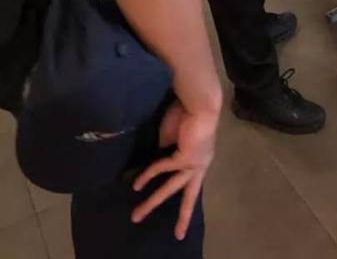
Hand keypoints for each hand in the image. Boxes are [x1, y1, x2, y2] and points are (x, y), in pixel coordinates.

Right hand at [131, 99, 219, 240]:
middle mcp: (200, 165)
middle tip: (176, 235)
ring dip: (153, 201)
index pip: (194, 186)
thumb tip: (155, 164)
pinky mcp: (186, 157)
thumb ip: (167, 153)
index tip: (185, 222)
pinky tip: (137, 184)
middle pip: (187, 194)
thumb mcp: (173, 139)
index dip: (189, 204)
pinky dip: (149, 174)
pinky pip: (163, 168)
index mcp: (200, 161)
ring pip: (172, 187)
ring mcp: (195, 163)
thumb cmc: (186, 114)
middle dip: (181, 216)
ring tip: (136, 215)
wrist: (198, 101)